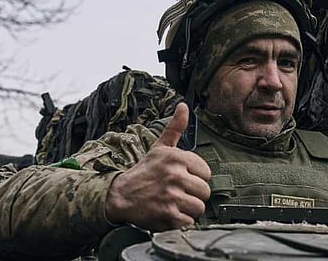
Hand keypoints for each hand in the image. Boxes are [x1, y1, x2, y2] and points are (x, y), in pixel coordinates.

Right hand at [105, 102, 211, 229]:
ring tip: (175, 203)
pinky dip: (181, 221)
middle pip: (205, 191)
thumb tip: (183, 106)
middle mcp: (175, 175)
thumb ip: (175, 128)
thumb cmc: (144, 172)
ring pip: (199, 207)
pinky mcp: (168, 215)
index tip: (183, 179)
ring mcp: (171, 196)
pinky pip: (189, 221)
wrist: (120, 195)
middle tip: (178, 193)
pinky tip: (170, 213)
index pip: (207, 172)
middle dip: (193, 195)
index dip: (196, 177)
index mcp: (177, 157)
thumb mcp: (159, 147)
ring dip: (188, 209)